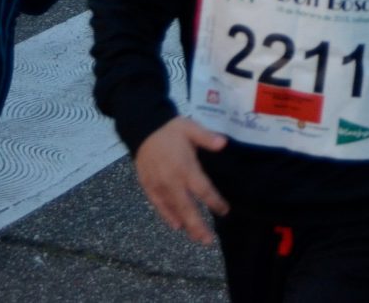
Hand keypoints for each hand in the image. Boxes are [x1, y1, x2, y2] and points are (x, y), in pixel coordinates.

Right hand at [133, 117, 229, 244]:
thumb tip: (223, 144)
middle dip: (198, 226)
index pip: (203, 190)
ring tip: (197, 238)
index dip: (214, 202)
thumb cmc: (170, 129)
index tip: (225, 211)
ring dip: (186, 225)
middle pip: (187, 208)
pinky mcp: (148, 186)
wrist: (143, 128)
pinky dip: (167, 216)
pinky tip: (176, 226)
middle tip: (208, 241)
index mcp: (185, 168)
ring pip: (173, 210)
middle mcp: (172, 181)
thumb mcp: (190, 128)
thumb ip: (207, 138)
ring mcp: (158, 186)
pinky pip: (158, 205)